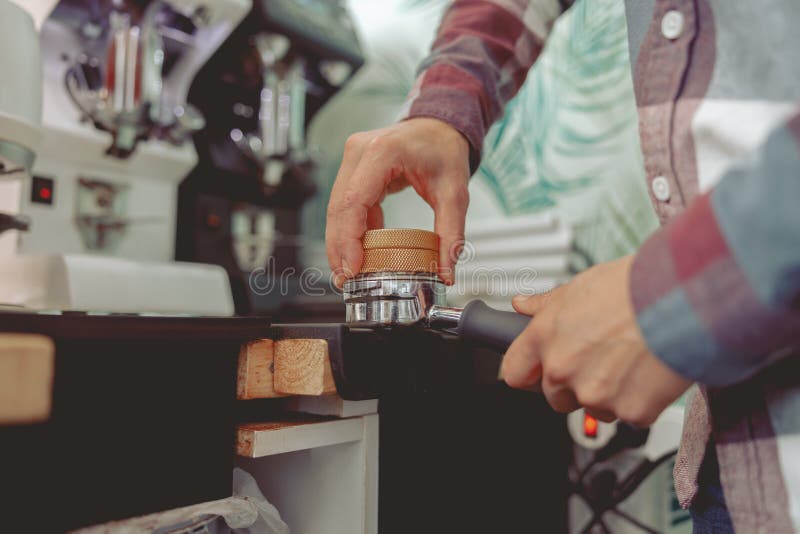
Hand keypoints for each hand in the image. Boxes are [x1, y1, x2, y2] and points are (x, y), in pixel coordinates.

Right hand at [326, 117, 470, 285]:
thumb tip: (445, 271)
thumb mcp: (454, 193)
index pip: (354, 201)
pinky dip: (351, 230)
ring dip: (340, 242)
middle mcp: (359, 151)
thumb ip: (451, 234)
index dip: (349, 238)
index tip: (353, 266)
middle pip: (338, 208)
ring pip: (337, 208)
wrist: (440, 126)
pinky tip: (358, 253)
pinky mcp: (354, 168)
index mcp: (382, 151)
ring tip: (348, 272)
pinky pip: (346, 204)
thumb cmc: (444, 149)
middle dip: (339, 247)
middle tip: (345, 278)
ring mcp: (353, 158)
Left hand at [500, 255, 690, 425]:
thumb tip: (522, 305)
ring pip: (593, 407)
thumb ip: (546, 304)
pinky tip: (649, 372)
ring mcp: (595, 394)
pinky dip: (639, 401)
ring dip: (607, 394)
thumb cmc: (633, 287)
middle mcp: (564, 370)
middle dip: (573, 384)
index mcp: (545, 338)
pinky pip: (628, 415)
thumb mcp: (580, 286)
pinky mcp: (630, 411)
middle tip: (600, 360)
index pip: (514, 373)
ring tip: (630, 360)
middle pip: (554, 397)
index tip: (537, 373)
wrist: (681, 298)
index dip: (527, 374)